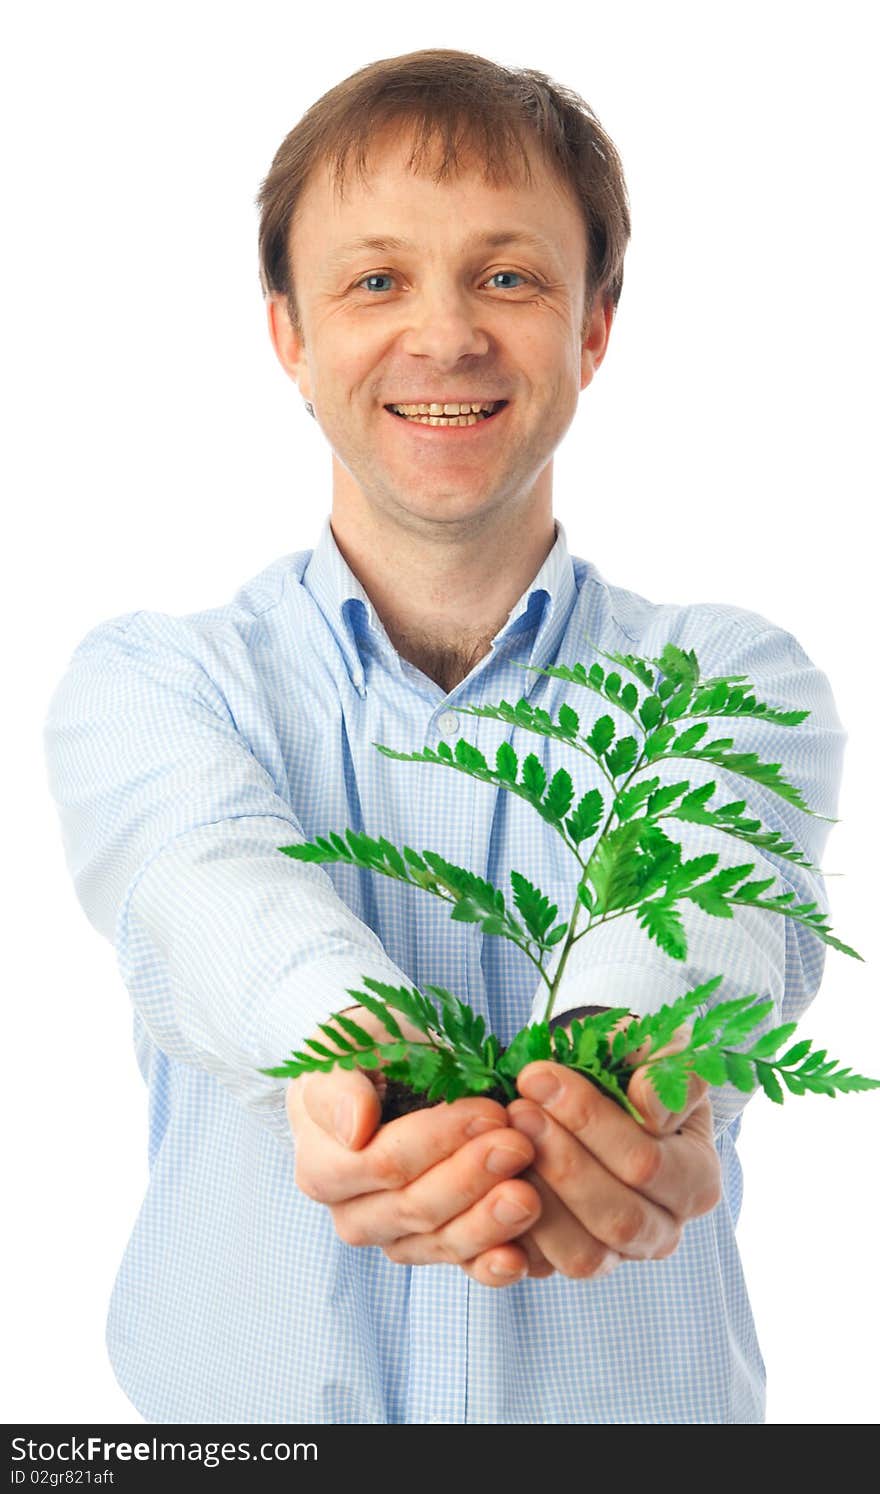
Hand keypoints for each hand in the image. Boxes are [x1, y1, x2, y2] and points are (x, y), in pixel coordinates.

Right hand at [285, 1006, 541, 1286]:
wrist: (395, 1074)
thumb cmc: (369, 1057)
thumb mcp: (346, 1052)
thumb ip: (339, 1089)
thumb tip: (355, 1130)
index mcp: (322, 1166)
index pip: (382, 1163)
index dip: (437, 1141)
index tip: (488, 1111)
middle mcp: (353, 1213)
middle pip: (415, 1207)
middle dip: (471, 1177)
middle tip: (519, 1145)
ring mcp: (394, 1237)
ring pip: (441, 1242)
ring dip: (488, 1222)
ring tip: (528, 1196)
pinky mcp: (434, 1249)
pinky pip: (461, 1267)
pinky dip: (491, 1266)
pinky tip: (519, 1259)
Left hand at [502, 1022, 722, 1280]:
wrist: (597, 1086)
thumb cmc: (633, 1067)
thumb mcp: (663, 1052)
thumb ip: (670, 1071)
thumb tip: (648, 1107)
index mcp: (696, 1179)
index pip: (646, 1163)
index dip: (589, 1121)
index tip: (537, 1075)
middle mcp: (663, 1229)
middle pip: (618, 1219)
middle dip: (561, 1163)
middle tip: (517, 1111)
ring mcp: (618, 1255)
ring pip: (582, 1255)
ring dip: (537, 1199)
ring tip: (503, 1143)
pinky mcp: (571, 1263)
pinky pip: (542, 1269)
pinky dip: (513, 1235)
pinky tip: (491, 1184)